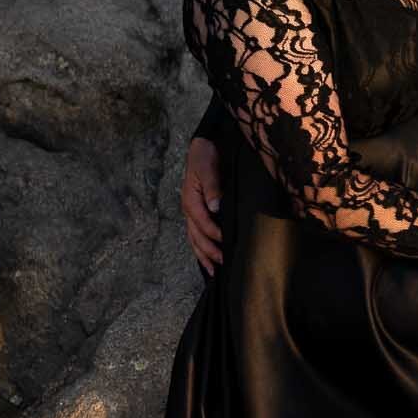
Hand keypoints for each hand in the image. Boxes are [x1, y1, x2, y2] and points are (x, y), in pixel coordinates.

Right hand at [181, 138, 223, 274]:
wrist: (203, 146)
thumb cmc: (205, 156)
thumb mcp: (207, 167)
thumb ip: (212, 187)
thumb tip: (215, 206)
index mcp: (191, 200)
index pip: (202, 222)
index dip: (214, 234)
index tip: (226, 243)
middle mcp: (190, 209)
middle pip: (196, 236)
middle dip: (209, 252)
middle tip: (223, 264)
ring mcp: (193, 212)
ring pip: (195, 239)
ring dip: (204, 255)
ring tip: (214, 271)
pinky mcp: (198, 212)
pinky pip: (197, 234)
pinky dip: (202, 248)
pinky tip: (210, 258)